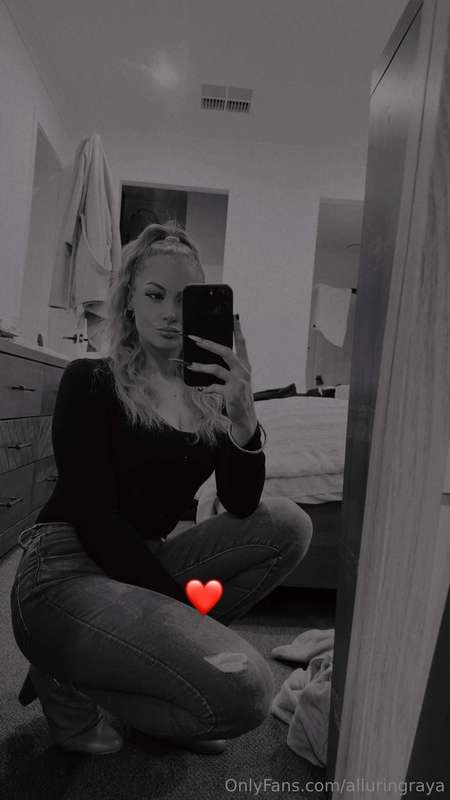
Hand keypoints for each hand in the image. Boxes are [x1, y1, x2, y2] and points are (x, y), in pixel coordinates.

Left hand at [186, 316, 257, 437]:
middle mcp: (243, 371)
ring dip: (201, 367)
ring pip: (216, 369)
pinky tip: (201, 390)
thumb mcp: (238, 379)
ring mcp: (238, 382)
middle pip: (225, 352)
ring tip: (190, 366)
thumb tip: (213, 356)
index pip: (242, 344)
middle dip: (209, 344)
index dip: (238, 330)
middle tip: (195, 339)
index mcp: (245, 365)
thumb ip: (230, 367)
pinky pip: (214, 387)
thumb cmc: (239, 395)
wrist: (245, 417)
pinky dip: (206, 388)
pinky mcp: (231, 393)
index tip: (234, 317)